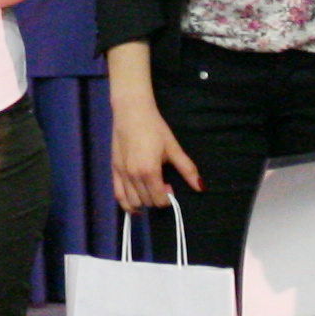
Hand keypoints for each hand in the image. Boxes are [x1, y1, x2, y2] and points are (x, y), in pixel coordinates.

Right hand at [109, 92, 199, 214]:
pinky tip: (135, 202)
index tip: (170, 186)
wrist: (132, 112)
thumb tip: (201, 187)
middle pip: (147, 202)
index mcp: (150, 171)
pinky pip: (118, 195)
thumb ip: (187, 169)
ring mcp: (122, 174)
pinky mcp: (113, 170)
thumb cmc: (155, 128)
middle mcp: (134, 176)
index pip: (159, 200)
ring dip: (143, 201)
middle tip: (162, 184)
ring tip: (149, 189)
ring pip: (132, 202)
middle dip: (157, 198)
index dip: (168, 198)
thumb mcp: (173, 148)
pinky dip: (126, 203)